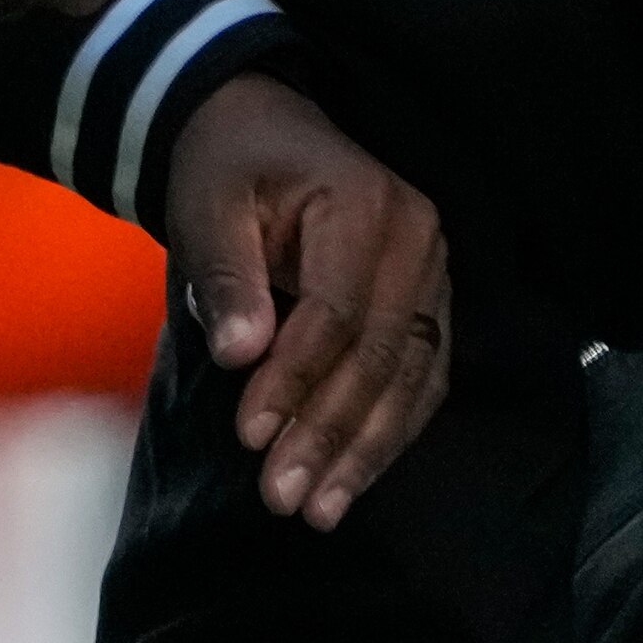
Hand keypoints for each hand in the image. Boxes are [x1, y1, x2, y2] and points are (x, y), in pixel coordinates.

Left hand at [157, 72, 450, 527]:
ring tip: (320, 510)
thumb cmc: (229, 169)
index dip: (294, 380)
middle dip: (331, 434)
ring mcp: (434, 272)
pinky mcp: (430, 302)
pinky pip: (423, 378)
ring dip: (366, 451)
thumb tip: (241, 354)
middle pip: (381, 355)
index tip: (250, 436)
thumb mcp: (207, 207)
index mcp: (366, 203)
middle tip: (283, 498)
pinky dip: (392, 433)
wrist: (258, 132)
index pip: (335, 313)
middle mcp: (419, 237)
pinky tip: (355, 479)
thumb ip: (227, 278)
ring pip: (411, 377)